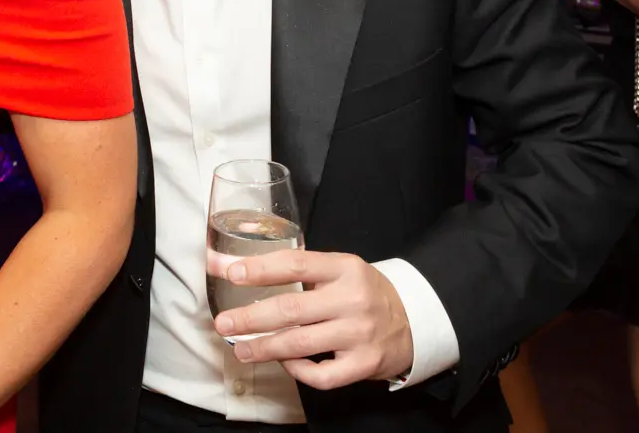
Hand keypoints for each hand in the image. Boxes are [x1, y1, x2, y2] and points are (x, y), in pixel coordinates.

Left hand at [212, 250, 413, 387]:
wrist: (415, 319)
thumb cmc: (365, 292)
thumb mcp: (341, 269)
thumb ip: (302, 268)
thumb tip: (241, 265)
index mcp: (345, 268)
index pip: (296, 264)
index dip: (260, 269)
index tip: (230, 272)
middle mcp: (353, 299)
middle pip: (292, 309)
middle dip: (250, 317)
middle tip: (223, 323)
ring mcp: (360, 333)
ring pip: (301, 344)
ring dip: (264, 348)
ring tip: (241, 349)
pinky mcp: (365, 363)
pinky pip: (322, 374)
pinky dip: (298, 371)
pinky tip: (285, 363)